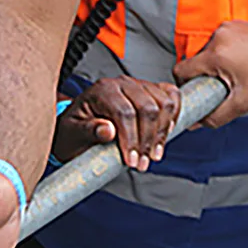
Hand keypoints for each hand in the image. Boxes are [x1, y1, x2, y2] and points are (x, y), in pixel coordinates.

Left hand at [52, 77, 179, 170]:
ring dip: (162, 132)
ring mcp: (139, 86)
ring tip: (154, 154)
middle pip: (147, 108)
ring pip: (163, 103)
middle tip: (142, 163)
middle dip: (147, 140)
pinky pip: (171, 96)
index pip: (124, 112)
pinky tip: (166, 132)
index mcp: (102, 90)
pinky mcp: (151, 91)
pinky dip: (175, 114)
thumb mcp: (73, 134)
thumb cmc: (74, 131)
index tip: (131, 160)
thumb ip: (88, 131)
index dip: (131, 139)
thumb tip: (107, 131)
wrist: (78, 127)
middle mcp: (122, 84)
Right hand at [173, 20, 247, 128]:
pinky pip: (222, 40)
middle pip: (197, 60)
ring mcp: (229, 27)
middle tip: (226, 85)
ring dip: (217, 63)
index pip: (181, 69)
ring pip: (209, 50)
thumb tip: (197, 121)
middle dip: (206, 74)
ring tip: (238, 73)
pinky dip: (227, 52)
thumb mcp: (243, 103)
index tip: (199, 92)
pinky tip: (244, 61)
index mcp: (217, 53)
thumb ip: (215, 116)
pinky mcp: (238, 24)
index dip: (186, 85)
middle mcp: (219, 35)